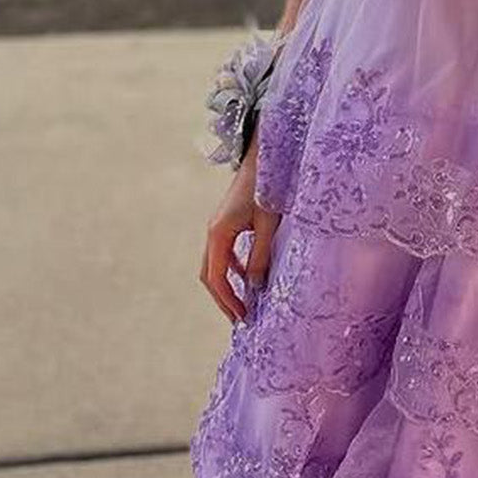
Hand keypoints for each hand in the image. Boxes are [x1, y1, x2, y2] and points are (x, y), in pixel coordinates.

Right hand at [200, 139, 278, 322]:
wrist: (264, 158)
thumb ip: (260, 256)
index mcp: (218, 233)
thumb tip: (255, 286)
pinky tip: (247, 277)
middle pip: (210, 274)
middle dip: (223, 298)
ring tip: (243, 304)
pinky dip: (232, 269)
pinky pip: (224, 253)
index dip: (227, 300)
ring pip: (214, 265)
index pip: (216, 277)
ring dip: (226, 285)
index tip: (243, 317)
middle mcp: (213, 232)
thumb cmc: (267, 188)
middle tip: (241, 318)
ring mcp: (217, 227)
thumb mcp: (267, 225)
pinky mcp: (226, 223)